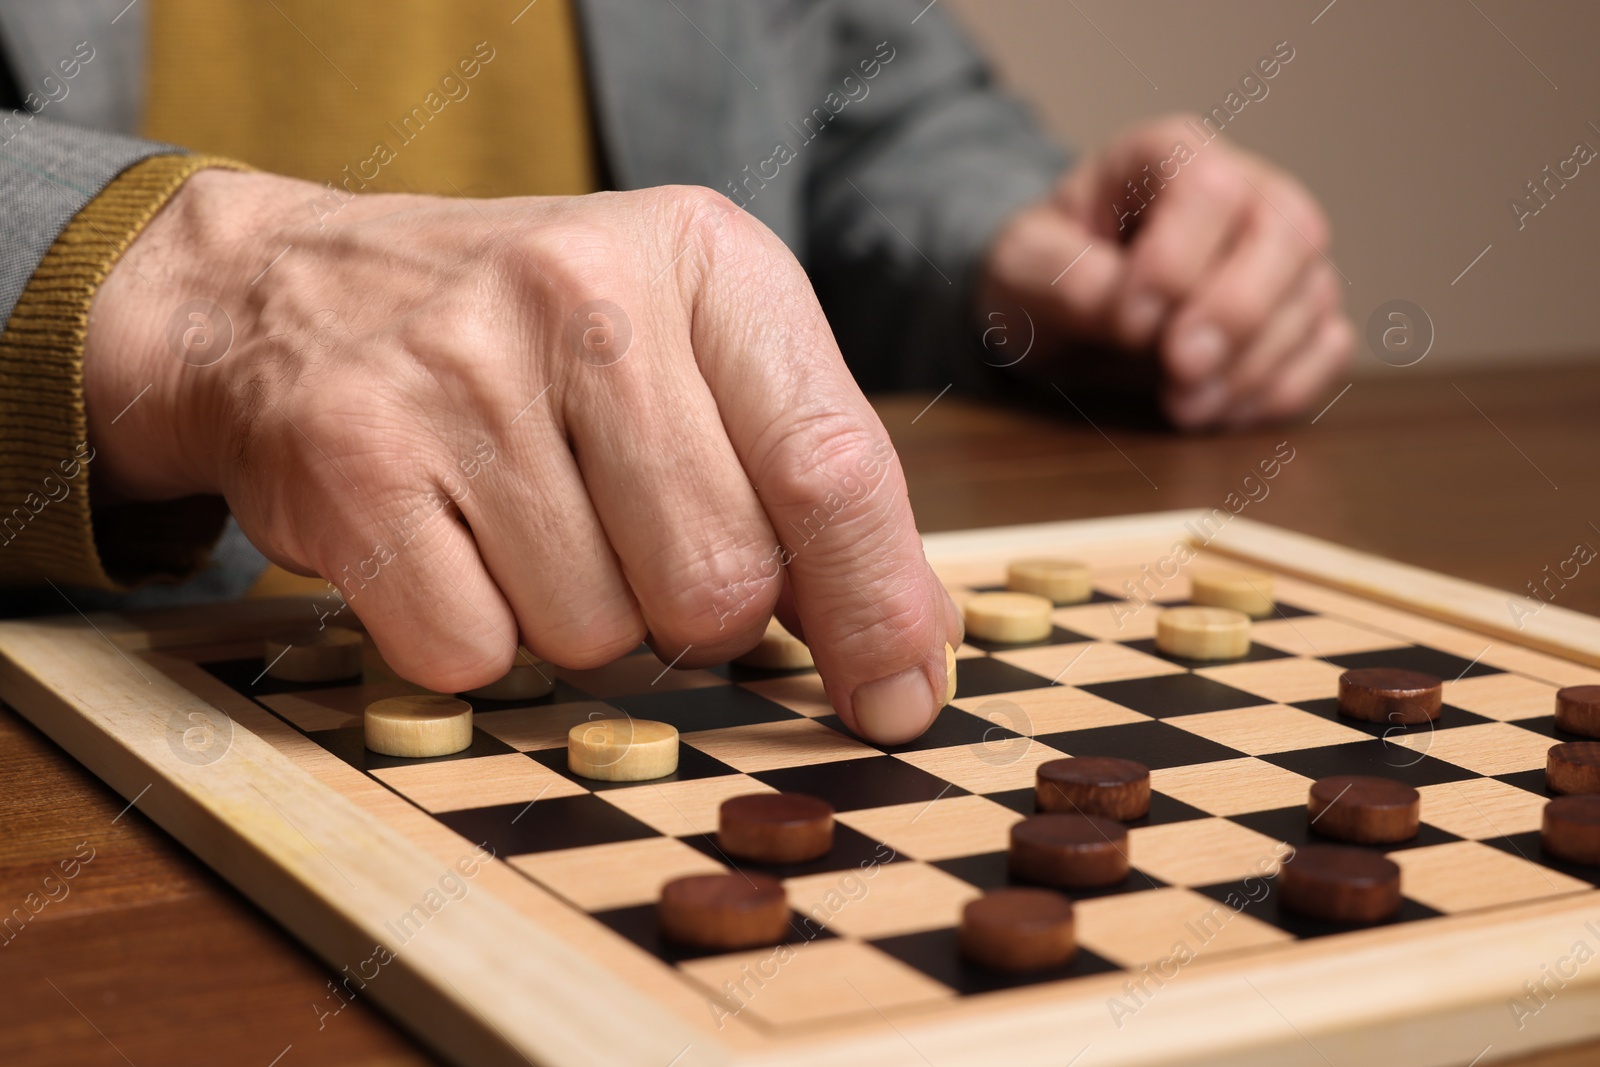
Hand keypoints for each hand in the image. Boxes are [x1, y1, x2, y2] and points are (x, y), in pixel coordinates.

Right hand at [84, 170, 958, 743]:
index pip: (833, 465)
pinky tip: (447, 549)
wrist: (283, 294)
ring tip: (525, 528)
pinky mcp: (355, 462)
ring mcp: (459, 374)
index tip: (900, 696)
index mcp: (701, 257)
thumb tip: (916, 642)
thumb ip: (803, 475)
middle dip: (697, 620)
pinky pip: (475, 654)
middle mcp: (583, 293)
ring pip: (597, 635)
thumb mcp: (683, 348)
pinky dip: (475, 639)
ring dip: (578, 627)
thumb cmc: (523, 342)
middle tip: (637, 557)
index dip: (877, 607)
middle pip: (720, 579)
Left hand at [979, 114, 1352, 427]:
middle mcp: (1245, 190)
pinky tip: (1223, 410)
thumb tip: (1137, 316)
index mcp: (1169, 155)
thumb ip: (1067, 280)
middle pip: (1288, 232)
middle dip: (1236, 314)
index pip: (1209, 189)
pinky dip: (1284, 389)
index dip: (1176, 262)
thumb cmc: (1043, 273)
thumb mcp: (1022, 267)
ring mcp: (1281, 253)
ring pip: (1313, 295)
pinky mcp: (1300, 314)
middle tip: (1180, 372)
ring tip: (1182, 405)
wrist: (1055, 313)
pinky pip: (1329, 347)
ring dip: (1252, 366)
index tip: (1128, 320)